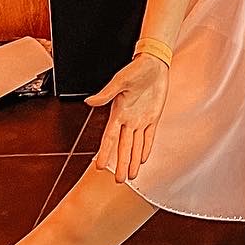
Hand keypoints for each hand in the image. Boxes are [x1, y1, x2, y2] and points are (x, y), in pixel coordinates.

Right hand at [85, 54, 169, 181]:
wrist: (154, 63)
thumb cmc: (137, 69)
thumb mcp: (121, 81)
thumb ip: (107, 93)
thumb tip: (90, 102)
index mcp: (119, 112)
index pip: (110, 137)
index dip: (105, 152)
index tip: (100, 166)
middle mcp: (128, 119)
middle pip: (123, 146)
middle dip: (121, 163)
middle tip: (118, 180)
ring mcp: (141, 119)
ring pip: (136, 145)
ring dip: (133, 160)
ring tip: (130, 176)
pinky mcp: (153, 116)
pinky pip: (149, 136)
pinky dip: (146, 148)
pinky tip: (143, 159)